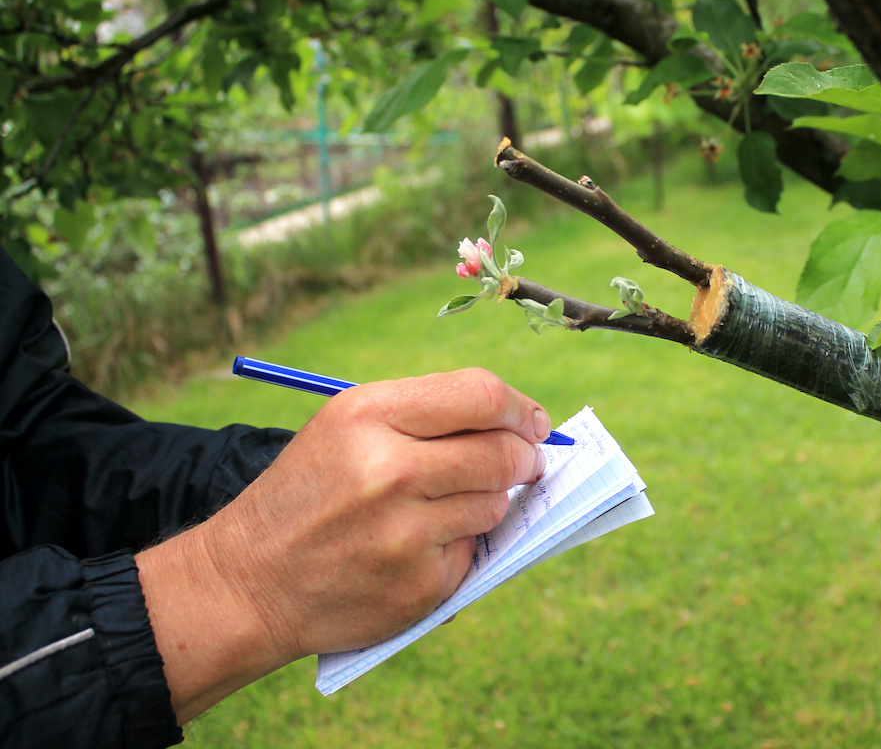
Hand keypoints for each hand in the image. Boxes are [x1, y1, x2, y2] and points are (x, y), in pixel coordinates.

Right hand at [137, 368, 550, 721]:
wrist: (248, 581)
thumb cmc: (311, 492)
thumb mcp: (348, 426)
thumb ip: (428, 414)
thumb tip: (520, 423)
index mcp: (368, 416)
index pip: (480, 396)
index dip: (519, 408)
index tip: (531, 421)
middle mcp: (387, 471)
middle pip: (501, 452)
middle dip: (523, 456)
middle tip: (524, 461)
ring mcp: (405, 532)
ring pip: (494, 504)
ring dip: (489, 502)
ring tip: (447, 505)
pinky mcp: (418, 584)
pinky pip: (472, 552)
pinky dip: (460, 546)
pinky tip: (419, 547)